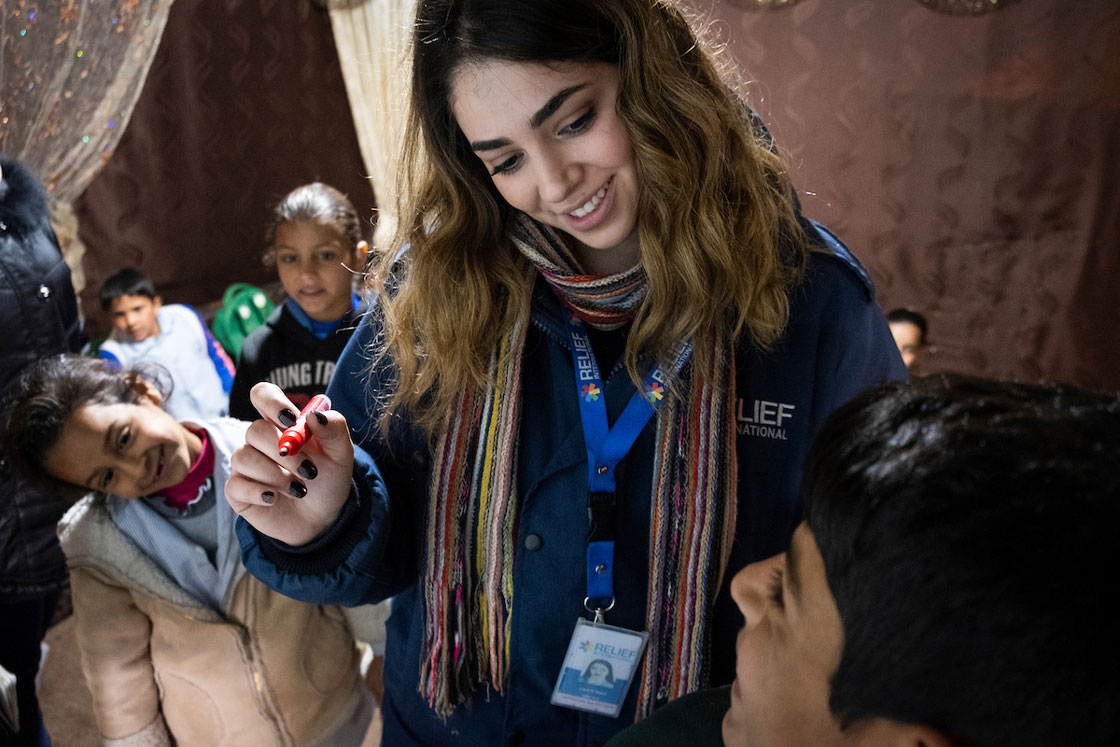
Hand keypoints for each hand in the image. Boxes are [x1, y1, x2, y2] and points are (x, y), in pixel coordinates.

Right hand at [225, 382, 354, 545]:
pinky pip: (235, 484)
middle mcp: (260, 440)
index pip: (262, 395)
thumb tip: (314, 415)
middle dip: (284, 451)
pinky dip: (258, 492)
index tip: (290, 419)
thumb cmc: (329, 479)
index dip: (271, 401)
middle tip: (309, 471)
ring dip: (276, 475)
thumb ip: (334, 428)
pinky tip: (275, 498)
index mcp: (283, 423)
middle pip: (255, 430)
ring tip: (299, 489)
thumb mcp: (341, 454)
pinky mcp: (237, 490)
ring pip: (244, 457)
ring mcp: (246, 464)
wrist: (323, 518)